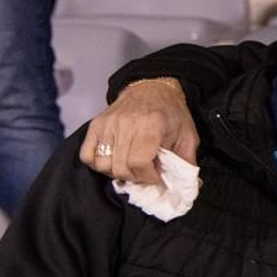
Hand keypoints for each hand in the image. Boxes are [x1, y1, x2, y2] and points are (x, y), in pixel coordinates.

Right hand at [78, 77, 198, 185]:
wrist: (153, 89)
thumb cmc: (172, 114)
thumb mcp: (188, 137)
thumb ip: (187, 163)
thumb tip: (190, 187)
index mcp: (151, 125)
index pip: (139, 162)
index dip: (148, 177)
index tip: (156, 176)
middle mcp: (126, 123)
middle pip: (120, 166)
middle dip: (135, 177)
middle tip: (145, 173)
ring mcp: (108, 123)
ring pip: (103, 164)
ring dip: (117, 172)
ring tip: (131, 167)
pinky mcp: (96, 124)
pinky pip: (87, 154)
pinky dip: (98, 164)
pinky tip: (114, 162)